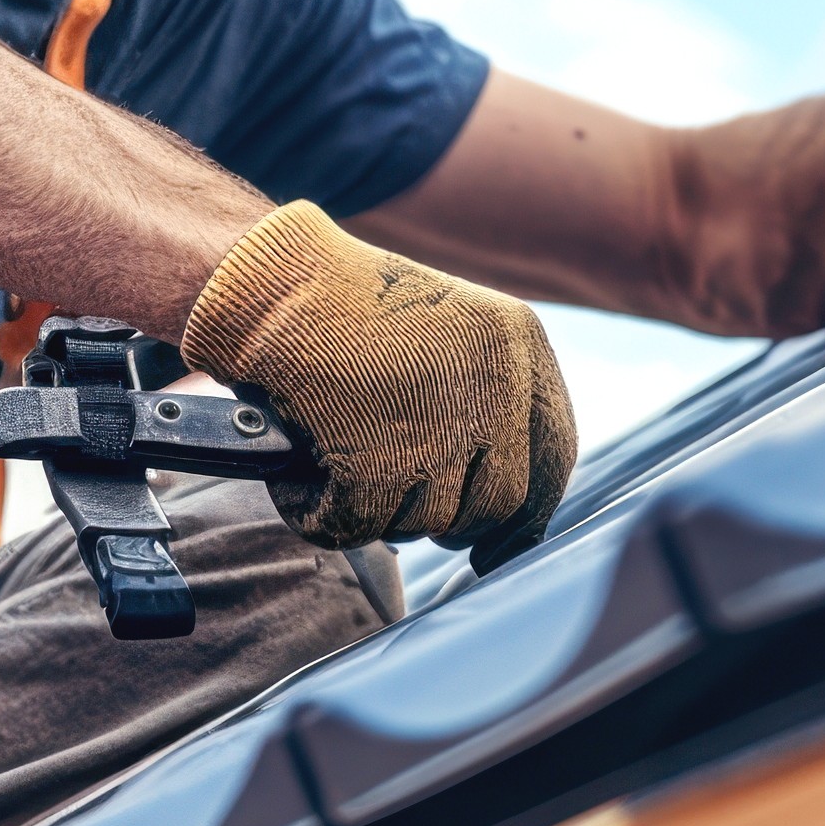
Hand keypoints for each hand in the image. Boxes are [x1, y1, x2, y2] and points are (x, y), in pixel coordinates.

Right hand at [178, 203, 578, 564]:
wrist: (267, 284)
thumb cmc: (341, 310)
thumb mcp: (446, 334)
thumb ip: (487, 400)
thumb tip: (508, 509)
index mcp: (519, 344)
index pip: (556, 452)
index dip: (528, 509)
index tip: (498, 541)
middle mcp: (496, 385)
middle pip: (501, 503)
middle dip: (453, 519)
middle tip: (401, 502)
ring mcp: (441, 427)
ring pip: (431, 522)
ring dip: (381, 511)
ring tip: (335, 461)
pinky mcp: (381, 464)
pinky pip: (360, 527)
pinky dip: (323, 513)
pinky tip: (304, 477)